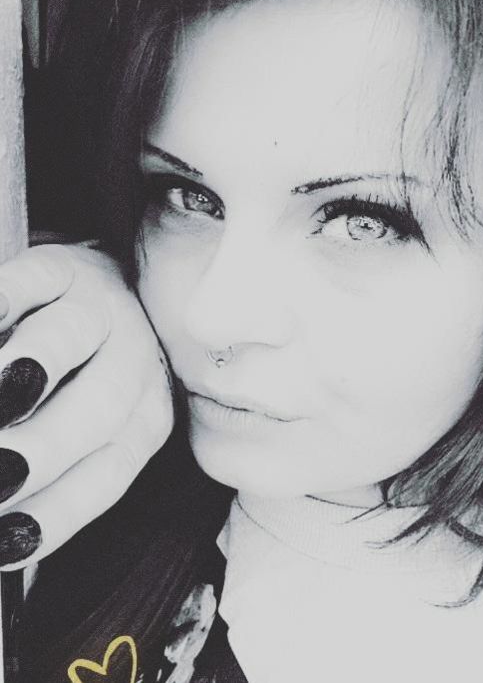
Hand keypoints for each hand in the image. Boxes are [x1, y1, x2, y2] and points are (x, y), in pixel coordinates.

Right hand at [0, 243, 172, 568]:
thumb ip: (53, 479)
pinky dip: (3, 297)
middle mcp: (135, 363)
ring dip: (30, 367)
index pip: (105, 474)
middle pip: (98, 408)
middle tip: (2, 469)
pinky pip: (34, 277)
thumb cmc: (81, 384)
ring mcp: (102, 308)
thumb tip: (8, 535)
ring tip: (2, 393)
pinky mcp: (63, 266)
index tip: (6, 541)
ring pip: (71, 336)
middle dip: (41, 446)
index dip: (57, 511)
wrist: (100, 296)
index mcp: (143, 418)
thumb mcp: (81, 436)